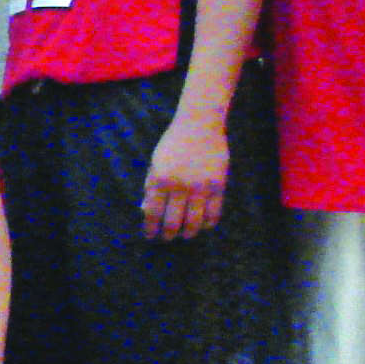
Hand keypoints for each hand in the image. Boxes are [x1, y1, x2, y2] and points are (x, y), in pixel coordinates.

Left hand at [141, 112, 228, 240]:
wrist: (199, 125)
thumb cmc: (173, 143)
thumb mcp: (155, 163)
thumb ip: (150, 187)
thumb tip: (146, 211)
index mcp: (160, 180)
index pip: (153, 213)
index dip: (150, 228)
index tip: (150, 235)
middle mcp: (180, 186)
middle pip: (173, 222)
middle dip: (168, 234)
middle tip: (167, 238)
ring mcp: (201, 188)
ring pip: (195, 223)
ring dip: (188, 233)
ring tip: (185, 234)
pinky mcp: (218, 186)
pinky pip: (214, 214)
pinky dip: (208, 224)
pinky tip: (203, 225)